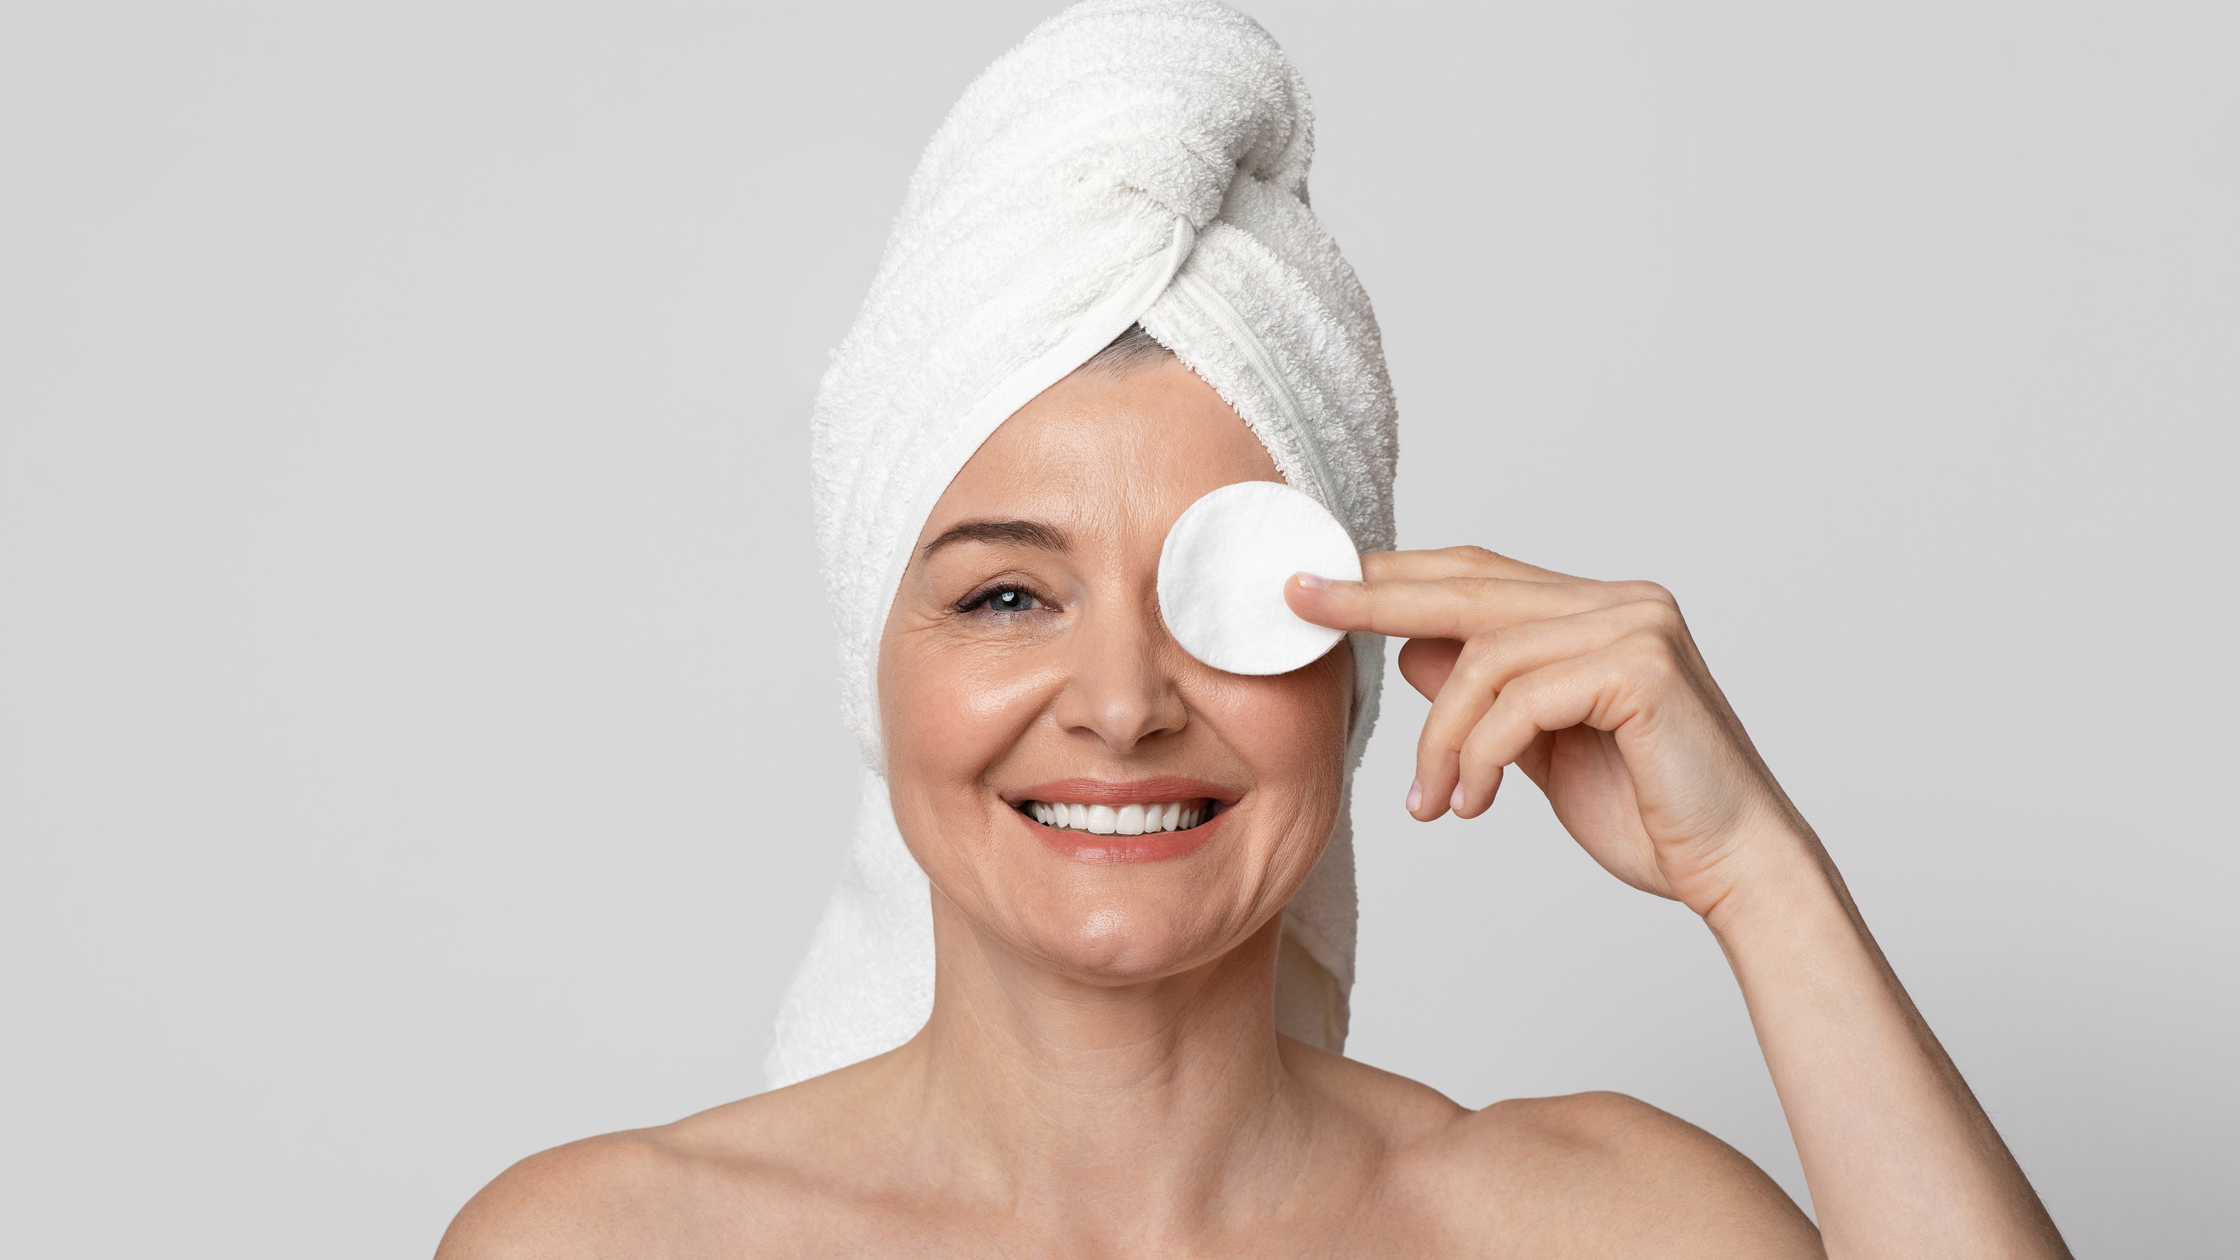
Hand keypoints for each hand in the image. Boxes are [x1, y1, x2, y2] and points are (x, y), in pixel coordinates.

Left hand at [1287, 547, 1804, 921]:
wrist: (1734, 869)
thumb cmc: (1647, 814)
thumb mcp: (1538, 748)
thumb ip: (1488, 696)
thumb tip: (1410, 651)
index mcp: (1598, 609)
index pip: (1475, 575)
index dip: (1392, 576)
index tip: (1313, 582)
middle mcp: (1621, 601)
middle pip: (1468, 588)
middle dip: (1373, 598)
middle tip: (1299, 603)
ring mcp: (1637, 627)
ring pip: (1485, 658)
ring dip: (1439, 741)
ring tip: (1430, 804)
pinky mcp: (1642, 669)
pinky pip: (1519, 700)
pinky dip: (1479, 756)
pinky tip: (1471, 805)